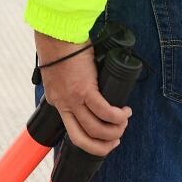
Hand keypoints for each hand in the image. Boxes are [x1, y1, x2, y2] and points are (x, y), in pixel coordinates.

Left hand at [35, 31, 130, 155]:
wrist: (56, 35)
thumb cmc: (60, 49)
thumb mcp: (62, 75)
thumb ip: (72, 85)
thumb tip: (92, 89)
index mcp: (57, 102)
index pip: (72, 131)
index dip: (90, 140)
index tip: (103, 138)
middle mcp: (63, 104)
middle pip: (82, 139)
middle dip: (102, 146)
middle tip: (116, 138)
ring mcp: (72, 99)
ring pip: (96, 129)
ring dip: (115, 130)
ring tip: (124, 121)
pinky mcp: (84, 89)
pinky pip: (105, 112)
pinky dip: (118, 116)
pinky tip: (125, 111)